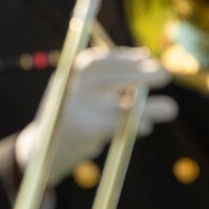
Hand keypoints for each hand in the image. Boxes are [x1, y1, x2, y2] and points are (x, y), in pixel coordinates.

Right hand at [15, 46, 177, 186]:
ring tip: (171, 109)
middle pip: (105, 76)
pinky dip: (133, 124)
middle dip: (136, 73)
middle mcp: (66, 91)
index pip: (95, 60)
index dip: (122, 57)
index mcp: (65, 79)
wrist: (38, 153)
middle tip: (163, 74)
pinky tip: (146, 126)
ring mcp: (72, 111)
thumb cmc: (66, 122)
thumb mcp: (79, 97)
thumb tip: (143, 69)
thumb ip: (105, 86)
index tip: (145, 56)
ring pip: (116, 104)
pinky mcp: (81, 132)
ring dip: (145, 105)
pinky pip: (114, 126)